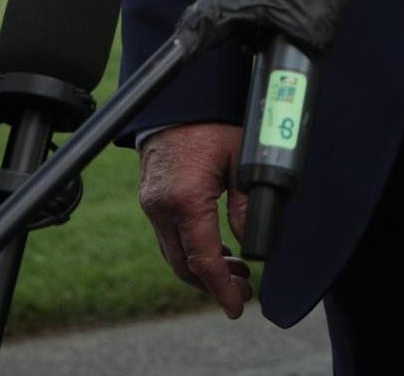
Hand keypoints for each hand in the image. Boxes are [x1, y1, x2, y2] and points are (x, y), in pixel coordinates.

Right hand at [138, 123, 252, 318]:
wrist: (178, 96)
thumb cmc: (213, 121)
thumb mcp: (242, 158)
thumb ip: (246, 204)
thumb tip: (253, 244)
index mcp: (185, 200)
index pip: (203, 260)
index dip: (221, 288)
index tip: (237, 307)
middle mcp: (161, 208)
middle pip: (185, 265)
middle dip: (214, 284)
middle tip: (243, 290)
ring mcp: (151, 205)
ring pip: (174, 254)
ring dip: (202, 269)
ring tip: (235, 271)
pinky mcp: (150, 199)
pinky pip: (168, 237)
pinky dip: (190, 250)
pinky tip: (214, 248)